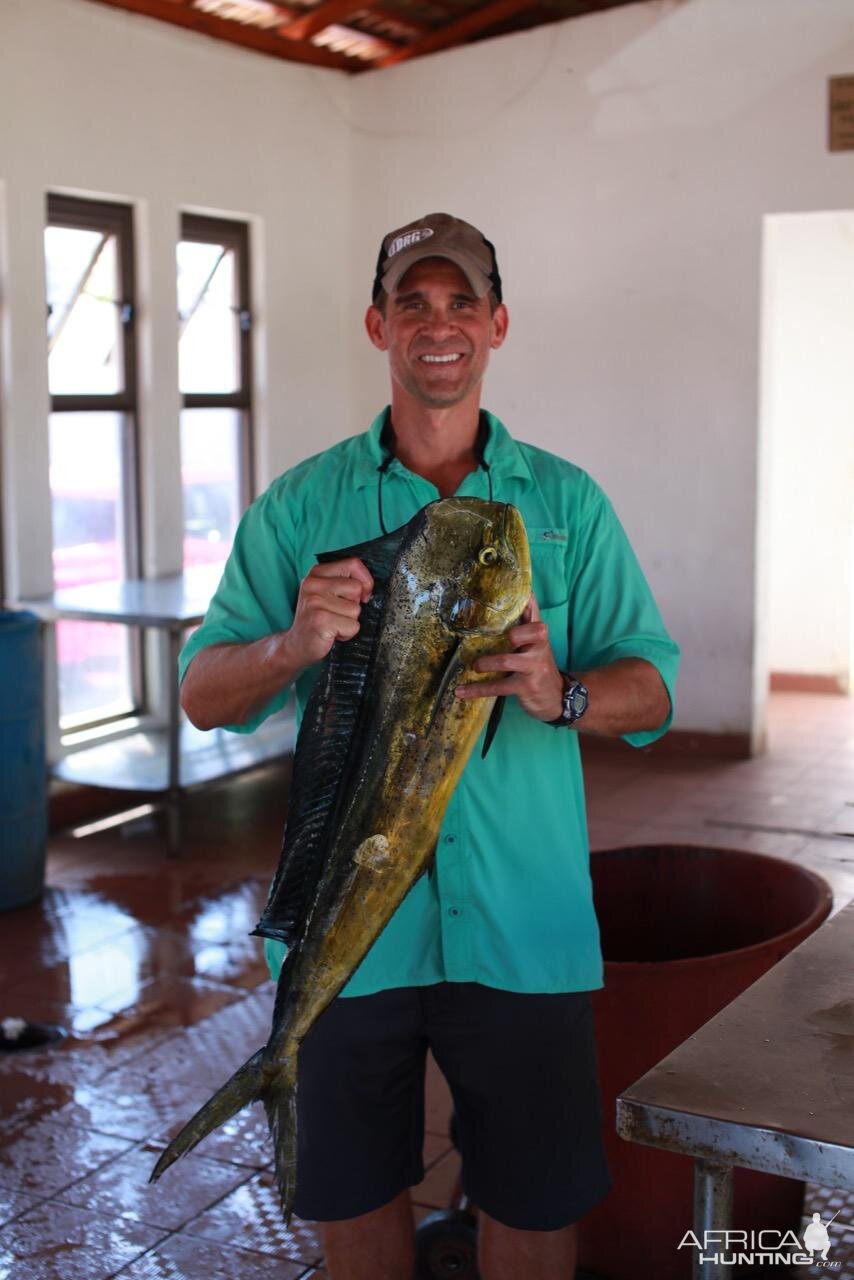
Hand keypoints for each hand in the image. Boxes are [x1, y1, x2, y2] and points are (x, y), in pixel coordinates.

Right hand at [284, 558, 373, 668]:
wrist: (297, 645)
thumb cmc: (317, 619)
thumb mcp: (327, 593)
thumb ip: (344, 582)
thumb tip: (368, 586)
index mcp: (316, 573)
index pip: (353, 564)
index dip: (365, 581)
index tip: (361, 595)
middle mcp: (313, 584)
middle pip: (356, 588)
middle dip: (354, 605)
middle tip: (337, 614)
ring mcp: (315, 602)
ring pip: (356, 609)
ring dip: (350, 621)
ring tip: (333, 624)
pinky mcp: (320, 620)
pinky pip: (353, 626)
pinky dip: (347, 634)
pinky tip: (332, 634)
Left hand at [454, 593, 563, 721]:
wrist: (557, 697)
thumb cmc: (539, 664)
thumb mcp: (535, 642)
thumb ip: (526, 620)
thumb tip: (521, 592)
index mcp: (538, 632)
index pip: (534, 610)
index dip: (525, 599)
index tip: (510, 587)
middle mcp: (540, 646)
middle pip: (534, 631)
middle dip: (514, 633)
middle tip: (496, 636)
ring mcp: (534, 666)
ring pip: (508, 660)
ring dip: (486, 662)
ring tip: (474, 665)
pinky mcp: (525, 686)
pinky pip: (498, 686)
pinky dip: (477, 689)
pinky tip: (460, 691)